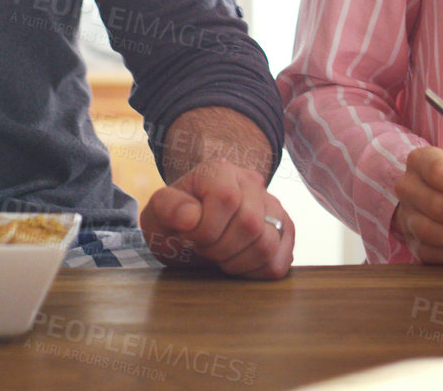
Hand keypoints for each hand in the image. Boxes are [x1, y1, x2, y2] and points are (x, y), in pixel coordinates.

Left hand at [139, 159, 293, 279]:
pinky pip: (279, 263)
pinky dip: (255, 272)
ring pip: (268, 244)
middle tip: (203, 248)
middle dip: (219, 248)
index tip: (189, 236)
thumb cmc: (174, 221)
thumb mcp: (158, 212)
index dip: (205, 228)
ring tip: (219, 256)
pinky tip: (236, 263)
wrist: (192, 228)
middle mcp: (253, 183)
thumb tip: (191, 218)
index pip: (226, 198)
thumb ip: (167, 207)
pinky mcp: (284, 233)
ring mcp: (273, 208)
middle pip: (250, 223)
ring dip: (237, 263)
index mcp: (220, 170)